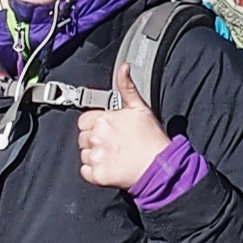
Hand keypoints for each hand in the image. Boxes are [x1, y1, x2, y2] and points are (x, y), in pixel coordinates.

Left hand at [77, 65, 169, 191]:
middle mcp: (96, 137)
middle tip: (114, 144)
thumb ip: (126, 87)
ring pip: (84, 155)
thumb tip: (123, 68)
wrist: (160, 167)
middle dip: (95, 141)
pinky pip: (86, 172)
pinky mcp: (97, 175)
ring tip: (114, 156)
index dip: (95, 125)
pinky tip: (110, 167)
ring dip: (95, 156)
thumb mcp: (140, 108)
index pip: (84, 121)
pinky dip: (95, 171)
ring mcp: (96, 156)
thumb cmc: (152, 139)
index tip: (107, 131)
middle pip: (82, 138)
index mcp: (103, 119)